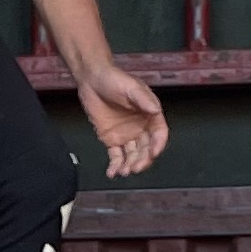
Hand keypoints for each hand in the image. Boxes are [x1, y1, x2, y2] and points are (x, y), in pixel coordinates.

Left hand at [75, 60, 168, 178]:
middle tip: (136, 167)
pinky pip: (116, 156)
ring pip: (132, 155)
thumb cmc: (113, 79)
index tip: (154, 153)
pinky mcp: (112, 139)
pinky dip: (115, 165)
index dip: (158, 144)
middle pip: (146, 149)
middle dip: (143, 160)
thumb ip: (143, 99)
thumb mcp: (131, 87)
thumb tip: (155, 110)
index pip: (159, 134)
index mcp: (149, 115)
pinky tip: (113, 172)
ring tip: (124, 171)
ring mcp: (127, 135)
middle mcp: (140, 127)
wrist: (91, 79)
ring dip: (130, 165)